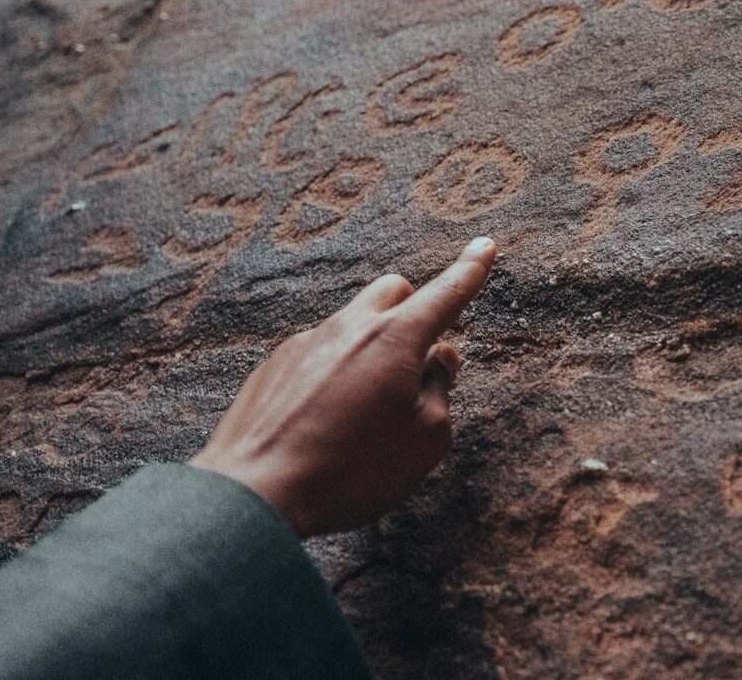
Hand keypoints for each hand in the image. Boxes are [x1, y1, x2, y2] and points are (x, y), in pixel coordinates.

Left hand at [190, 237, 496, 536]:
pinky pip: (318, 353)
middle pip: (393, 291)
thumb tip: (435, 361)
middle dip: (414, 311)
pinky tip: (325, 422)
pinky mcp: (274, 367)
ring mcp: (305, 343)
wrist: (256, 493)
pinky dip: (335, 373)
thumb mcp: (425, 440)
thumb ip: (440, 390)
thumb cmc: (352, 470)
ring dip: (372, 349)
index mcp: (394, 339)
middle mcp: (348, 327)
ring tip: (366, 412)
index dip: (470, 270)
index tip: (485, 247)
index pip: (445, 293)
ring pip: (352, 324)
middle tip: (420, 362)